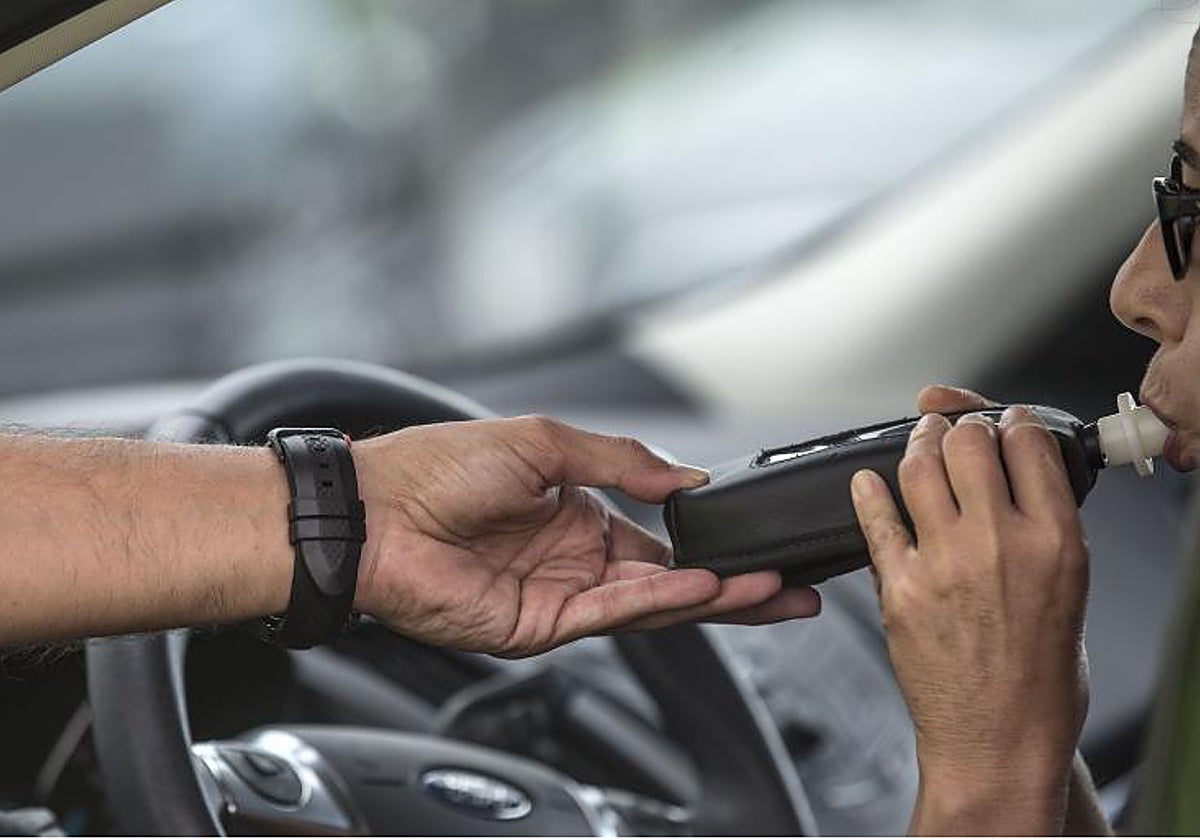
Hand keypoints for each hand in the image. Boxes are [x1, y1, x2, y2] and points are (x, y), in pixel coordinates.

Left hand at [351, 416, 819, 656]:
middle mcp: (576, 559)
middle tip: (794, 587)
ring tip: (770, 588)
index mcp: (577, 513)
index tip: (757, 539)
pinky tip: (701, 587)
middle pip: (672, 581)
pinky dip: (660, 601)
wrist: (373, 510)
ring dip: (713, 598)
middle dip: (735, 587)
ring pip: (652, 605)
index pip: (662, 539)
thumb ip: (622, 462)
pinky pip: (611, 614)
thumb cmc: (440, 467)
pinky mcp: (539, 626)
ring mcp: (560, 595)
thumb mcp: (546, 442)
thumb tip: (687, 476)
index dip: (710, 543)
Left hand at [850, 393, 1088, 833]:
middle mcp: (1000, 543)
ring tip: (917, 439)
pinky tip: (866, 482)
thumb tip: (1012, 475)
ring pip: (917, 468)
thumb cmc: (1041, 676)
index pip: (1028, 444)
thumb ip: (1043, 526)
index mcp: (1055, 540)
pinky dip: (867, 492)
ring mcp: (944, 564)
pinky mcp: (900, 588)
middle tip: (952, 427)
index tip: (1001, 421)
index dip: (1010, 421)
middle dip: (958, 424)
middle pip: (967, 443)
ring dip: (915, 443)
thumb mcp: (1072, 588)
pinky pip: (876, 520)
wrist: (1000, 741)